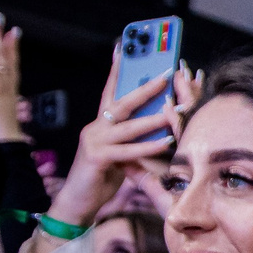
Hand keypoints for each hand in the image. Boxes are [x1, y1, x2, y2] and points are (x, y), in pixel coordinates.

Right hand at [56, 53, 185, 227]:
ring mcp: (94, 141)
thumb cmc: (100, 179)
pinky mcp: (96, 158)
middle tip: (166, 74)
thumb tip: (157, 125)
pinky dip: (147, 146)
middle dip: (145, 87)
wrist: (77, 204)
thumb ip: (131, 140)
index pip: (110, 91)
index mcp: (100, 125)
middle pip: (122, 102)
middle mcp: (95, 128)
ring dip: (153, 117)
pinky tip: (165, 142)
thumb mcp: (119, 155)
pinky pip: (127, 149)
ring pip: (127, 125)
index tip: (124, 48)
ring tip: (175, 108)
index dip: (117, 70)